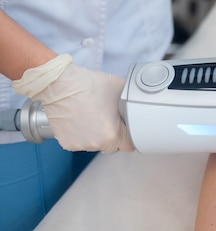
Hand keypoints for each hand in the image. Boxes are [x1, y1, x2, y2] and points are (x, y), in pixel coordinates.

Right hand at [12, 54, 133, 152]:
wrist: (60, 84)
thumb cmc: (89, 85)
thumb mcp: (121, 89)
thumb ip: (132, 102)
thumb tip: (139, 104)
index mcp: (113, 134)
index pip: (129, 146)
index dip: (129, 136)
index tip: (126, 129)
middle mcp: (97, 143)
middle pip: (113, 146)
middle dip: (114, 135)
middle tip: (108, 118)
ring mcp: (80, 144)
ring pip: (96, 144)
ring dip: (97, 135)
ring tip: (93, 115)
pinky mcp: (67, 143)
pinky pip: (81, 142)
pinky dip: (82, 134)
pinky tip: (81, 119)